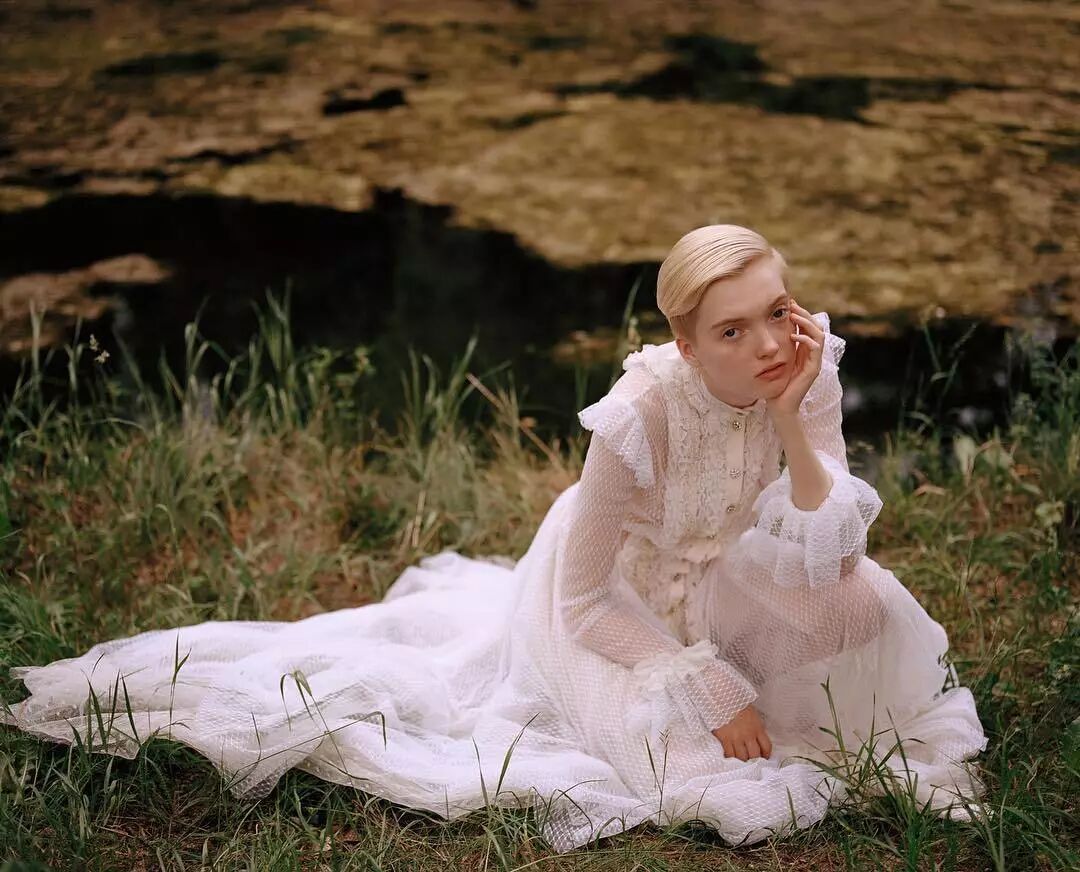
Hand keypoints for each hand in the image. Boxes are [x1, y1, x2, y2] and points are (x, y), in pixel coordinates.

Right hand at [711, 704, 772, 760]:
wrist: (722, 696)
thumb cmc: (736, 702)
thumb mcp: (752, 713)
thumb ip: (755, 726)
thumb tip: (756, 738)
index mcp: (757, 727)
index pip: (766, 746)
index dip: (766, 755)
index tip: (764, 758)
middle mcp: (748, 735)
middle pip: (755, 755)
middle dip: (754, 760)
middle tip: (751, 763)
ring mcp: (736, 738)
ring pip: (742, 757)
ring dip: (742, 761)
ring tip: (740, 762)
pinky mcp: (724, 739)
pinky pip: (728, 754)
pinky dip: (730, 758)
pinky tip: (730, 759)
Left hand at [766, 300, 824, 418]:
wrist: (779, 406)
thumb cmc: (775, 384)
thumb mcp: (775, 360)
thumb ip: (777, 346)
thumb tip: (767, 329)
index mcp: (804, 351)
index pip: (809, 326)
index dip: (801, 314)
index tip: (789, 304)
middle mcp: (812, 354)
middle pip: (816, 326)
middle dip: (805, 314)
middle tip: (791, 305)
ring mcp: (814, 362)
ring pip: (819, 334)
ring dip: (807, 323)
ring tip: (793, 316)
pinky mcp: (813, 370)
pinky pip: (815, 349)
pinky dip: (806, 339)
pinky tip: (794, 336)